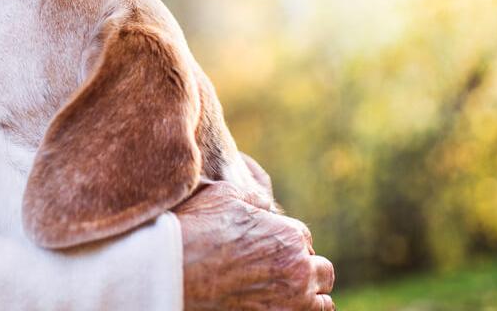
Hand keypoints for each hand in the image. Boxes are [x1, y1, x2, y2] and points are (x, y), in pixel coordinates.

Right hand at [175, 181, 334, 310]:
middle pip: (322, 271)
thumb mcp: (225, 195)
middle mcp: (298, 269)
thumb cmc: (197, 229)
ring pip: (322, 302)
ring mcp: (291, 301)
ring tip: (290, 294)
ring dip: (311, 295)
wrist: (174, 270)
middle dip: (306, 268)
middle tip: (282, 271)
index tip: (270, 246)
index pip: (304, 238)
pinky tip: (285, 305)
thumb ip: (254, 197)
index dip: (287, 240)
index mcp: (290, 235)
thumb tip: (264, 203)